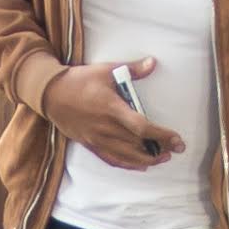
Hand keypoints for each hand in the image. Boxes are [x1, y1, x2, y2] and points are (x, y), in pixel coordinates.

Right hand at [46, 61, 181, 171]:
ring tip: (163, 158)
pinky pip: (112, 160)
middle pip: (138, 146)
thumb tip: (153, 63)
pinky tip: (141, 166)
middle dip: (160, 149)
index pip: (141, 127)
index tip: (177, 139)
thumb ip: (132, 69)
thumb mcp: (106, 70)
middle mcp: (105, 128)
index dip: (161, 136)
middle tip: (177, 149)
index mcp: (111, 108)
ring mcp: (97, 139)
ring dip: (147, 160)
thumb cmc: (79, 80)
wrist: (51, 95)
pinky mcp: (91, 144)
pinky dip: (128, 165)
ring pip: (127, 157)